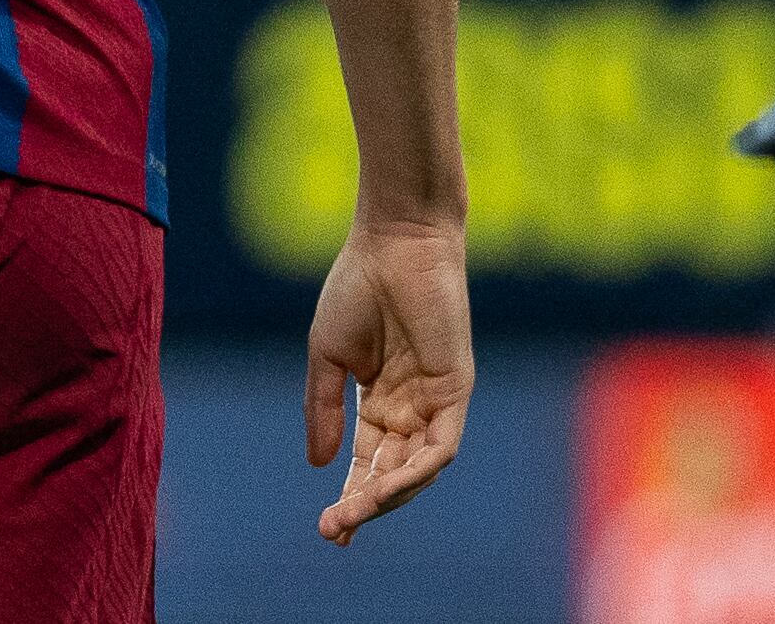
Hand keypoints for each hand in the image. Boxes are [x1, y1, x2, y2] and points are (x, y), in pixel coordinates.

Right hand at [303, 216, 472, 543]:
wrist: (392, 243)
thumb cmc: (356, 287)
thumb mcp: (328, 355)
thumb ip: (323, 408)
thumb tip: (318, 464)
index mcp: (379, 400)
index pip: (367, 461)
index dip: (349, 495)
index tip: (328, 529)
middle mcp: (411, 409)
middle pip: (391, 473)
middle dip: (363, 504)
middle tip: (334, 530)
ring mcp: (435, 402)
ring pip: (417, 469)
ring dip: (387, 495)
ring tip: (354, 512)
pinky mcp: (456, 390)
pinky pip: (442, 445)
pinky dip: (418, 469)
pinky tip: (388, 485)